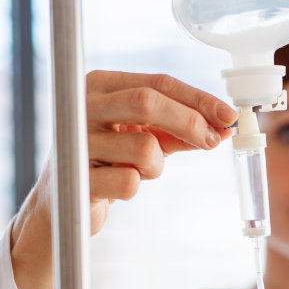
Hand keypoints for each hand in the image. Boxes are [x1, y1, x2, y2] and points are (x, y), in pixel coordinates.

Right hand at [10, 71, 237, 288]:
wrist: (60, 205)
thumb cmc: (106, 162)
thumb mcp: (142, 137)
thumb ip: (178, 128)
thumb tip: (222, 125)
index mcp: (99, 86)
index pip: (157, 83)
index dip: (198, 98)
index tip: (228, 115)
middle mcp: (82, 106)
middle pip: (149, 102)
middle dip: (190, 122)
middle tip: (213, 141)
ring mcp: (76, 142)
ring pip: (145, 147)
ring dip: (157, 166)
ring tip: (140, 171)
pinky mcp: (76, 179)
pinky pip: (131, 182)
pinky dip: (135, 187)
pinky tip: (117, 187)